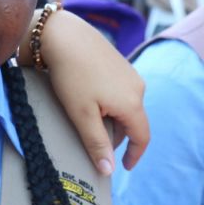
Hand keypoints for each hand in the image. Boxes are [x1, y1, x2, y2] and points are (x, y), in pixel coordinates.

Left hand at [18, 10, 148, 174]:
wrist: (62, 35)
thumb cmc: (71, 75)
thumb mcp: (81, 114)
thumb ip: (96, 142)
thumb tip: (108, 169)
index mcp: (132, 103)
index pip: (142, 137)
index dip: (135, 155)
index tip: (123, 167)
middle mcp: (137, 87)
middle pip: (132, 121)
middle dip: (117, 135)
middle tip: (96, 144)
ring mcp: (128, 73)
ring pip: (124, 106)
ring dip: (110, 118)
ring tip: (88, 121)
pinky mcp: (117, 63)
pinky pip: (118, 91)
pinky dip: (107, 102)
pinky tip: (87, 100)